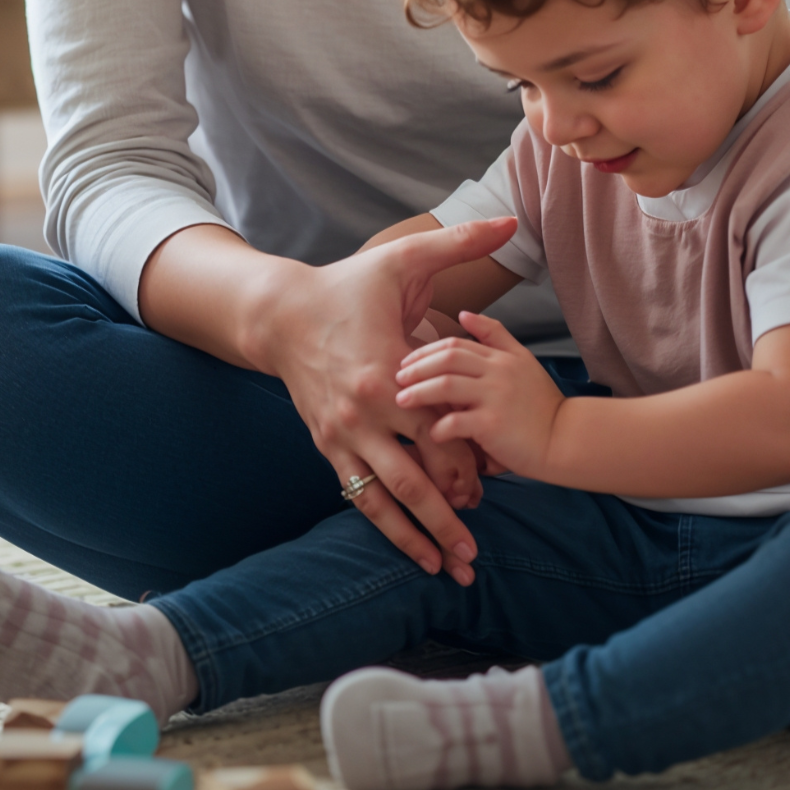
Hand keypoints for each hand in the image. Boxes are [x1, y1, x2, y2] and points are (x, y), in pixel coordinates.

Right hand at [243, 220, 515, 583]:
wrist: (281, 313)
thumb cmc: (348, 286)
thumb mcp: (401, 257)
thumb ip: (458, 241)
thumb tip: (509, 220)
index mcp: (386, 371)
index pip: (437, 424)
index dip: (469, 455)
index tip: (500, 480)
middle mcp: (363, 413)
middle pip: (414, 476)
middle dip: (447, 519)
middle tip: (478, 558)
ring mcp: (342, 435)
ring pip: (384, 498)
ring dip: (416, 536)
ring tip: (450, 569)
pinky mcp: (327, 446)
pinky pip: (358, 495)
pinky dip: (385, 526)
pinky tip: (412, 552)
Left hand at [394, 312, 567, 480]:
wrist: (565, 437)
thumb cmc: (540, 405)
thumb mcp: (522, 360)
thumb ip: (495, 335)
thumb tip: (464, 313)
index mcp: (501, 356)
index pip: (455, 344)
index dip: (426, 352)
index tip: (406, 363)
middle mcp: (497, 371)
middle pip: (447, 358)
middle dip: (416, 367)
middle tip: (396, 378)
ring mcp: (495, 397)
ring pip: (445, 385)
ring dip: (418, 392)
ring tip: (401, 401)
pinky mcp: (493, 425)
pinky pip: (456, 422)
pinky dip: (439, 427)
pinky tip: (431, 432)